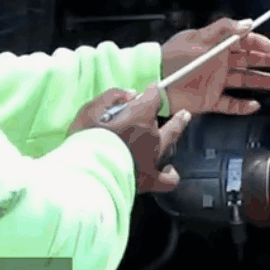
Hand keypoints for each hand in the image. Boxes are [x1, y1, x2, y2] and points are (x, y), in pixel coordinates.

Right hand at [71, 86, 191, 192]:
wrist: (87, 171)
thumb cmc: (86, 139)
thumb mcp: (91, 109)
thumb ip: (112, 96)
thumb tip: (131, 94)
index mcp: (140, 116)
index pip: (153, 98)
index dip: (152, 92)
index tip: (151, 89)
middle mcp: (151, 136)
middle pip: (168, 122)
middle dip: (176, 117)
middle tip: (184, 114)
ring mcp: (152, 158)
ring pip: (170, 142)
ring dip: (176, 132)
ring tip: (181, 130)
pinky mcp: (148, 179)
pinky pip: (167, 180)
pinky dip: (170, 175)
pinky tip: (169, 170)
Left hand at [161, 18, 269, 115]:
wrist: (155, 80)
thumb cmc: (173, 57)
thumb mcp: (198, 38)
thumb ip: (223, 29)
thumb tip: (246, 23)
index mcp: (216, 46)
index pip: (244, 43)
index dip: (259, 44)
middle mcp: (219, 63)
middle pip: (249, 61)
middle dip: (269, 61)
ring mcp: (215, 82)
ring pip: (244, 81)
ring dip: (262, 81)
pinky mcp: (209, 100)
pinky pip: (230, 104)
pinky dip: (242, 106)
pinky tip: (255, 105)